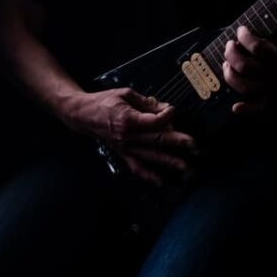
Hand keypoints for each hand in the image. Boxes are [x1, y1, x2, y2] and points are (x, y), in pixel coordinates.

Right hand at [60, 88, 194, 185]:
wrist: (83, 115)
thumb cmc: (104, 102)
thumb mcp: (125, 94)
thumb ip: (146, 103)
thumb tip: (164, 109)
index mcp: (127, 119)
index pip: (153, 121)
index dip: (166, 115)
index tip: (173, 109)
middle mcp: (127, 136)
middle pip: (156, 140)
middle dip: (177, 142)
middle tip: (193, 144)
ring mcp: (126, 147)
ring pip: (151, 156)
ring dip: (169, 162)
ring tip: (186, 168)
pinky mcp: (123, 154)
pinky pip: (137, 167)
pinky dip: (149, 176)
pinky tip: (161, 182)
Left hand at [223, 26, 276, 114]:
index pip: (258, 47)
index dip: (245, 37)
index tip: (241, 30)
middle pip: (245, 67)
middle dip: (232, 54)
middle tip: (229, 45)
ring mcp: (273, 93)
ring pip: (244, 86)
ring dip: (230, 75)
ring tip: (226, 64)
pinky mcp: (272, 106)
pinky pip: (255, 111)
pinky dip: (244, 110)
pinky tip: (236, 107)